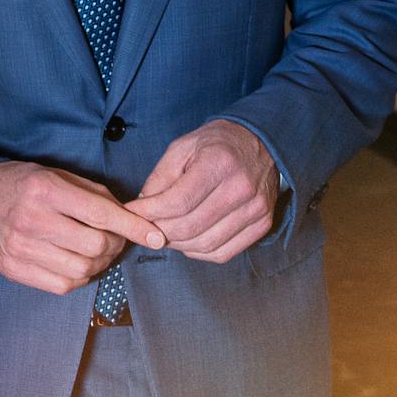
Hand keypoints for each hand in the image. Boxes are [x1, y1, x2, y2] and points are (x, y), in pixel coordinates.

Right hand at [0, 160, 166, 295]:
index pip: (100, 214)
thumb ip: (92, 193)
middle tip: (115, 238)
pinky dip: (79, 277)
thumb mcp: (54, 174)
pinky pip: (62, 285)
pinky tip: (77, 262)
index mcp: (45, 190)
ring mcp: (21, 248)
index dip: (133, 227)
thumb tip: (128, 215)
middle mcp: (32, 220)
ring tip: (96, 251)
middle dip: (115, 244)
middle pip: (94, 245)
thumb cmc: (20, 183)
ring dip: (99, 263)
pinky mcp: (15, 269)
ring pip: (81, 269)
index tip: (154, 235)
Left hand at [126, 120, 280, 262]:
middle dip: (160, 231)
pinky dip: (199, 252)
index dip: (150, 213)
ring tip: (165, 233)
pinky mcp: (262, 224)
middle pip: (190, 227)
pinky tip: (188, 240)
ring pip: (205, 244)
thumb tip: (143, 207)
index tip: (134, 212)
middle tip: (146, 226)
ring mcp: (256, 209)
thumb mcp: (182, 147)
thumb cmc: (218, 144)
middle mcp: (242, 188)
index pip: (178, 202)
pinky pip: (223, 253)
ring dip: (177, 245)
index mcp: (220, 163)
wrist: (260, 143)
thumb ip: (160, 177)